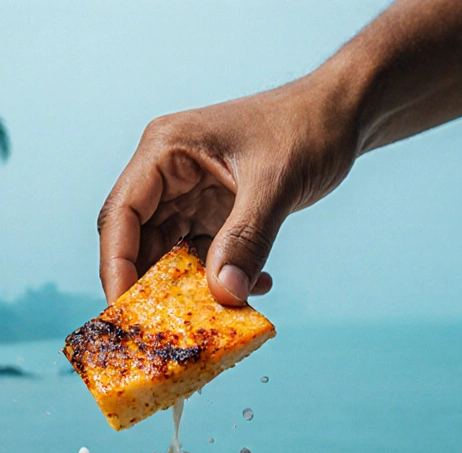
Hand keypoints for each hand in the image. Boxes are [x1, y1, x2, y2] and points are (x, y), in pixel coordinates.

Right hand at [97, 72, 360, 304]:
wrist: (344, 115)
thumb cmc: (308, 127)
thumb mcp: (276, 184)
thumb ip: (247, 239)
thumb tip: (224, 293)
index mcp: (165, 150)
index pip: (122, 214)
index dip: (117, 265)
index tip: (126, 310)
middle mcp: (168, 173)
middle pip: (137, 240)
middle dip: (150, 286)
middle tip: (162, 329)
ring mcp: (190, 194)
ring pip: (169, 254)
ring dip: (188, 288)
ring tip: (214, 315)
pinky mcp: (214, 211)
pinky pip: (202, 255)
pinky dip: (220, 277)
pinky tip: (254, 288)